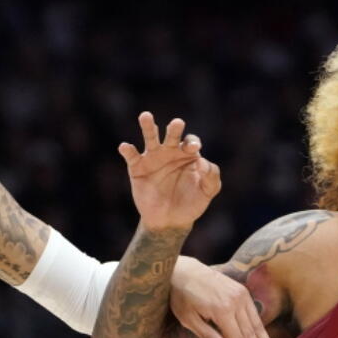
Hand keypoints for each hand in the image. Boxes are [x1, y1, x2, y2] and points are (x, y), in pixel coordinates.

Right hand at [118, 112, 220, 231]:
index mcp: (188, 154)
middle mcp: (170, 152)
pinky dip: (128, 150)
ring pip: (151, 138)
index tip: (193, 148)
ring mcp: (153, 158)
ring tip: (146, 116)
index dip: (192, 143)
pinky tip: (125, 147)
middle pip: (172, 136)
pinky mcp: (137, 168)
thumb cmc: (191, 203)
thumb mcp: (207, 191)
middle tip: (178, 123)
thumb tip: (202, 161)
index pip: (191, 142)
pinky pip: (132, 156)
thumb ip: (211, 176)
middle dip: (174, 129)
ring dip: (148, 127)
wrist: (170, 221)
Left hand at [170, 259, 281, 337]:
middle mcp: (236, 302)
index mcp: (221, 310)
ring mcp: (241, 295)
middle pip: (252, 335)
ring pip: (257, 326)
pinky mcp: (243, 291)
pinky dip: (262, 332)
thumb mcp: (189, 319)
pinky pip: (255, 315)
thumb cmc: (182, 296)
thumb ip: (209, 337)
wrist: (185, 270)